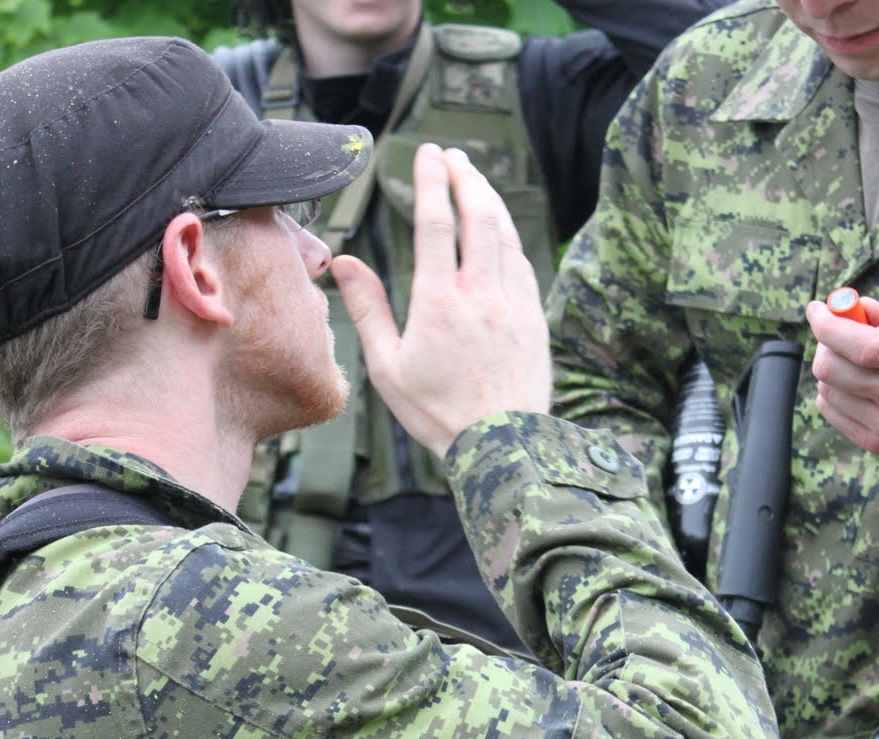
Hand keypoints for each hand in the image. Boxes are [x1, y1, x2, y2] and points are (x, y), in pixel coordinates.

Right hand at [330, 143, 551, 455]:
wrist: (502, 445)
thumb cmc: (436, 412)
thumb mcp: (387, 367)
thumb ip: (368, 309)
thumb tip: (343, 262)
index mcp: (439, 300)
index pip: (435, 222)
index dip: (430, 181)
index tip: (427, 153)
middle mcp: (481, 292)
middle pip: (478, 215)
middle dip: (465, 177)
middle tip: (453, 154)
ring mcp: (514, 303)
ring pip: (505, 234)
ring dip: (490, 200)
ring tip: (477, 179)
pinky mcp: (535, 318)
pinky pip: (523, 263)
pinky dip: (509, 237)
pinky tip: (500, 230)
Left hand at [806, 295, 878, 486]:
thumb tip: (855, 306)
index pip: (860, 344)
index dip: (827, 325)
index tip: (816, 310)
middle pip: (834, 368)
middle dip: (826, 344)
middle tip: (836, 335)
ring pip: (828, 389)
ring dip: (830, 369)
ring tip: (852, 362)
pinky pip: (832, 412)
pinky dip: (832, 392)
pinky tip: (852, 385)